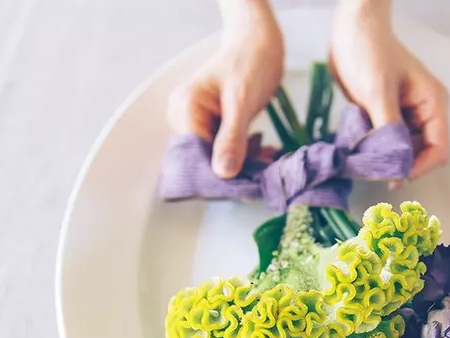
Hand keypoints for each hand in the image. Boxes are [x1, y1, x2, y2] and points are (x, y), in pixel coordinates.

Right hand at [167, 0, 283, 177]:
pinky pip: (225, 149)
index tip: (243, 184)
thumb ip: (232, 137)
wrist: (258, 41)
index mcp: (185, 109)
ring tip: (265, 160)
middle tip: (261, 172)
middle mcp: (184, 117)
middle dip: (232, 169)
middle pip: (204, 159)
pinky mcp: (213, 126)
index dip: (216, 173)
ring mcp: (198, 123)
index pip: (194, 155)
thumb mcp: (242, 101)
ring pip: (216, 157)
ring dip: (241, 163)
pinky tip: (262, 153)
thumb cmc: (250, 61)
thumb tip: (223, 173)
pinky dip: (244, 154)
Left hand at [330, 0, 449, 179]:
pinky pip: (385, 144)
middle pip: (420, 155)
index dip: (419, 168)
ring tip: (365, 164)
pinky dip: (375, 152)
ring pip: (402, 153)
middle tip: (374, 173)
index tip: (395, 178)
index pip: (438, 150)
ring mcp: (404, 117)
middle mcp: (422, 114)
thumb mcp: (378, 92)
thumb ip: (389, 130)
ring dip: (386, 161)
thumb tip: (395, 165)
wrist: (350, 29)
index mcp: (432, 104)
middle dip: (401, 166)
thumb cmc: (369, 51)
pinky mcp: (386, 119)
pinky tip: (360, 152)